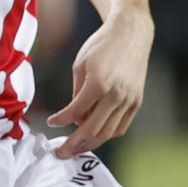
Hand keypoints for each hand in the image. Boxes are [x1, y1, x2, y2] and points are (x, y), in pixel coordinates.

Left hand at [49, 10, 151, 156]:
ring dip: (90, 144)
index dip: (61, 120)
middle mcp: (116, 95)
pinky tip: (95, 136)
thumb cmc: (102, 45)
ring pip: (108, 133)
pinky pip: (121, 126)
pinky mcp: (137, 101)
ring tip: (76, 149)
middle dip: (74, 144)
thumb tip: (76, 119)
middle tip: (60, 153)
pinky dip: (107, 134)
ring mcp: (129, 100)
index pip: (75, 112)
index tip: (50, 123)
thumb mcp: (80, 64)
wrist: (131, 33)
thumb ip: (77, 94)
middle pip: (93, 130)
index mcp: (99, 84)